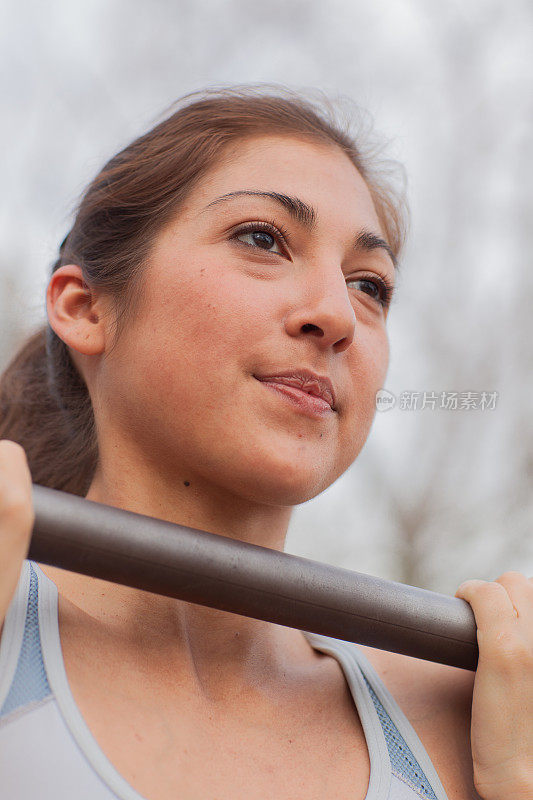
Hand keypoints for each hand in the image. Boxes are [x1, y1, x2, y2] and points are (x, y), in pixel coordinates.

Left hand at [455, 572, 532, 799]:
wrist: (525, 775)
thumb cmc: (530, 730)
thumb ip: (531, 650)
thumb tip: (521, 628)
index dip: (524, 604)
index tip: (512, 617)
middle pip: (525, 584)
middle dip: (505, 595)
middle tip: (490, 618)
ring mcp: (532, 643)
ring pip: (509, 583)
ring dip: (489, 595)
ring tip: (479, 616)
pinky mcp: (504, 650)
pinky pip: (484, 595)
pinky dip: (470, 592)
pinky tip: (462, 603)